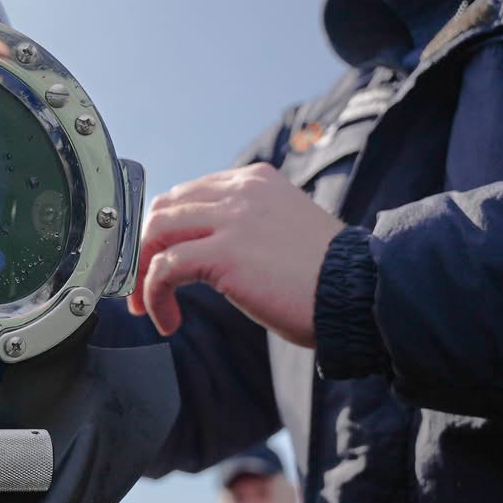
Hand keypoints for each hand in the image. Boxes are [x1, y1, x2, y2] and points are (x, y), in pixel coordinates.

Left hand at [130, 163, 344, 345]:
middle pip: (165, 210)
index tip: (160, 264)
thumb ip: (247, 226)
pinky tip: (169, 320)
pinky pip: (164, 268)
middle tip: (145, 288)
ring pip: (156, 233)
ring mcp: (232, 219)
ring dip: (143, 275)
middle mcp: (240, 191)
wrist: (359, 292)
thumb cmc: (327, 276)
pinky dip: (155, 296)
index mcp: (255, 181)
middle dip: (145, 250)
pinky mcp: (225, 253)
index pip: (188, 194)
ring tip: (152, 307)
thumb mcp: (283, 230)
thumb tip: (206, 251)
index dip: (165, 232)